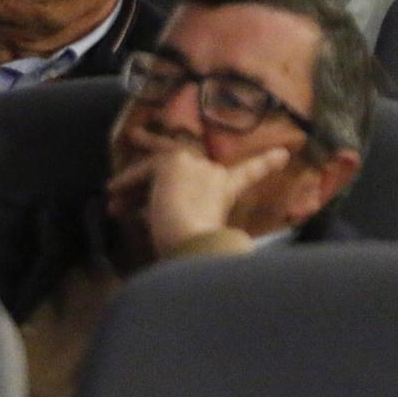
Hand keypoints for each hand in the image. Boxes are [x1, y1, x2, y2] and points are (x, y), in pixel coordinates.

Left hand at [106, 145, 289, 257]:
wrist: (194, 241)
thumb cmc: (201, 249)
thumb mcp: (203, 233)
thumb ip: (199, 222)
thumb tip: (194, 240)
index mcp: (228, 191)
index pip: (251, 172)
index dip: (267, 163)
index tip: (284, 153)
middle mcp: (214, 173)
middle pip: (186, 163)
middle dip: (164, 159)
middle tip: (141, 147)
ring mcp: (194, 165)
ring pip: (159, 167)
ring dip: (135, 181)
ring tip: (113, 192)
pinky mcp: (172, 164)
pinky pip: (144, 170)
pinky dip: (126, 181)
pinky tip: (112, 192)